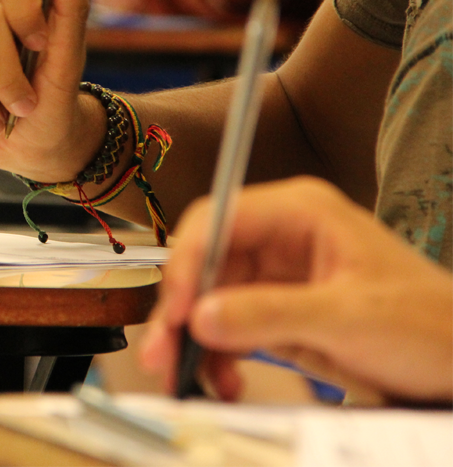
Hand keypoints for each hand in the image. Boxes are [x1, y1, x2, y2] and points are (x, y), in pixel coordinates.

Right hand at [139, 176, 452, 404]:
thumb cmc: (431, 323)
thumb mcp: (348, 317)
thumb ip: (270, 314)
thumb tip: (203, 315)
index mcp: (299, 213)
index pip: (217, 222)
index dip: (188, 264)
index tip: (178, 310)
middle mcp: (280, 237)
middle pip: (205, 263)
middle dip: (182, 310)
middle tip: (165, 350)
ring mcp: (277, 275)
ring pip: (209, 299)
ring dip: (194, 338)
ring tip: (189, 374)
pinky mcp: (277, 311)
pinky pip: (228, 327)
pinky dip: (218, 354)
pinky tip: (223, 378)